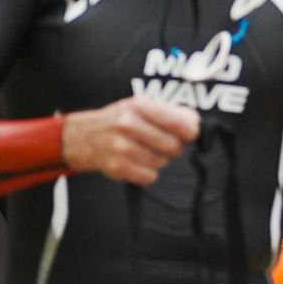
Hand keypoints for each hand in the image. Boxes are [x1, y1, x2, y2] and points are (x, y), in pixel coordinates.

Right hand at [61, 97, 198, 185]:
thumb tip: (196, 124)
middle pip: (173, 145)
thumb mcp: (141, 106)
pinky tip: (137, 161)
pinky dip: (147, 172)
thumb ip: (170, 113)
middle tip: (163, 142)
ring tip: (144, 149)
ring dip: (159, 159)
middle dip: (174, 146)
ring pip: (162, 162)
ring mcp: (122, 148)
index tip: (192, 133)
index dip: (191, 131)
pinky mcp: (118, 168)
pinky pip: (150, 177)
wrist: (86, 136)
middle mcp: (128, 125)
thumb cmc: (120, 119)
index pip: (177, 122)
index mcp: (138, 106)